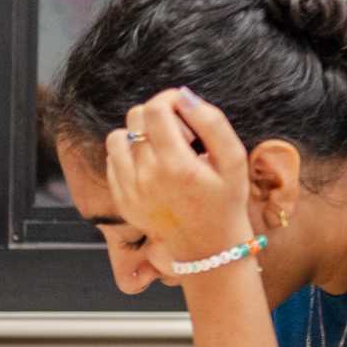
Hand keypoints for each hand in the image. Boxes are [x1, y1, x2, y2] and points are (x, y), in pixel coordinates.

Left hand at [105, 87, 255, 270]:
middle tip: (179, 133)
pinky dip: (128, 155)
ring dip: (138, 133)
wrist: (207, 249)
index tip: (184, 108)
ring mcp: (129, 190)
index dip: (169, 98)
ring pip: (117, 138)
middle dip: (158, 115)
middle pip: (136, 119)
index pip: (155, 109)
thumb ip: (212, 123)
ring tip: (162, 147)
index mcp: (176, 165)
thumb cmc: (225, 202)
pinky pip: (112, 161)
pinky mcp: (122, 199)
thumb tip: (184, 96)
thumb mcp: (234, 160)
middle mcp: (146, 176)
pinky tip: (151, 164)